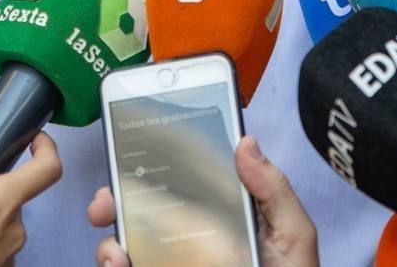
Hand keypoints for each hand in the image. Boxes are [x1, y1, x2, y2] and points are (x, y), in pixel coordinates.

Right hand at [90, 136, 317, 266]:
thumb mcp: (292, 233)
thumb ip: (273, 190)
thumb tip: (246, 143)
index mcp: (223, 213)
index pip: (184, 182)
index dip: (155, 165)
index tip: (132, 151)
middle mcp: (194, 237)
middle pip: (145, 210)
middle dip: (116, 200)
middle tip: (104, 205)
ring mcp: (177, 260)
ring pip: (128, 246)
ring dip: (110, 244)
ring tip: (116, 252)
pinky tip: (120, 264)